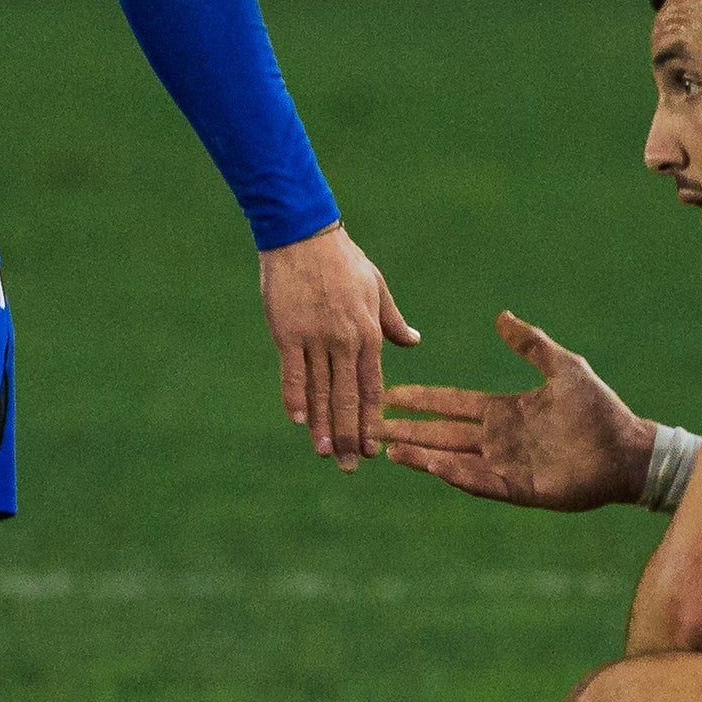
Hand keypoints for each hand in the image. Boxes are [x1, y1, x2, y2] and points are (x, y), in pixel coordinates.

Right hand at [258, 222, 417, 469]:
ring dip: (322, 426)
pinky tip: (298, 421)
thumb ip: (392, 321)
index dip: (371, 421)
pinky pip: (292, 372)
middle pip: (347, 398)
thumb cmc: (343, 260)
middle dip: (349, 436)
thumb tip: (414, 341)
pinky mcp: (288, 332)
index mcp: (368, 333)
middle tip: (350, 467)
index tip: (373, 450)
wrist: (304, 235)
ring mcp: (315, 338)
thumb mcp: (376, 287)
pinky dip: (295, 397)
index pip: (372, 388)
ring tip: (324, 454)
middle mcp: (344, 340)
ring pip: (320, 391)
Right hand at [379, 311, 656, 511]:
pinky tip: (433, 467)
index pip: (451, 404)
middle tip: (372, 426)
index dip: (421, 400)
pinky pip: (482, 482)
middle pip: (442, 434)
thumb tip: (500, 317)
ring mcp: (507, 466)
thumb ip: (530, 344)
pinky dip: (457, 475)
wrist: (628, 449)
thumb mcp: (563, 367)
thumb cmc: (599, 408)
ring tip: (390, 450)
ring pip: (453, 460)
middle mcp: (499, 440)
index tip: (390, 394)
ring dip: (422, 455)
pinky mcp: (520, 489)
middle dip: (408, 431)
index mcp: (504, 411)